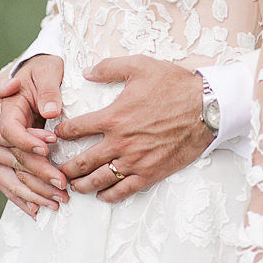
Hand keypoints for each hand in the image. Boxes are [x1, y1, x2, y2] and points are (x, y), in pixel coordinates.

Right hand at [0, 55, 70, 211]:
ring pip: (13, 183)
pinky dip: (22, 201)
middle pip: (17, 165)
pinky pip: (6, 189)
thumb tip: (14, 82)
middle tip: (63, 184)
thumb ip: (0, 88)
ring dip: (36, 195)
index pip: (11, 138)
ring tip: (58, 203)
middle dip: (41, 176)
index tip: (50, 146)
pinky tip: (37, 212)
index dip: (30, 141)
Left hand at [57, 56, 209, 202]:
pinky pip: (124, 190)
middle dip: (65, 167)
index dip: (62, 132)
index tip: (56, 134)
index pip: (76, 128)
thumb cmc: (175, 85)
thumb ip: (109, 68)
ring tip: (73, 186)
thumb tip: (86, 71)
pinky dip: (109, 195)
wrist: (208, 108)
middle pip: (82, 161)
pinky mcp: (151, 173)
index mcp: (114, 117)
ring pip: (99, 179)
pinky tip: (101, 196)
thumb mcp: (140, 66)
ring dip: (82, 184)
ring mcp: (136, 161)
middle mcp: (121, 142)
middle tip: (55, 169)